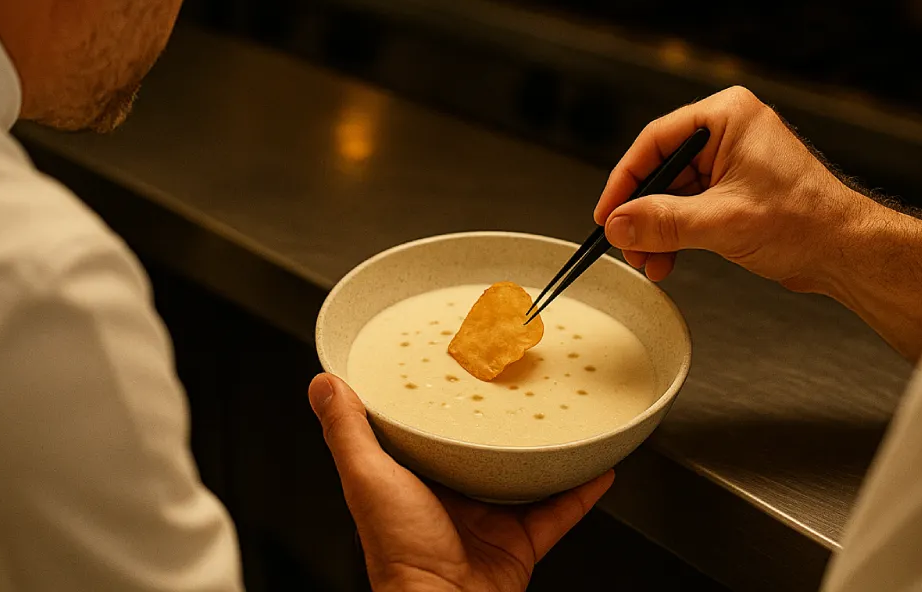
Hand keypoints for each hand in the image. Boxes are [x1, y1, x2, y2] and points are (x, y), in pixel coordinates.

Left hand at [308, 374, 612, 591]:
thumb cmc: (399, 555)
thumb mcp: (367, 480)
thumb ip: (348, 433)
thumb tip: (322, 384)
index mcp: (412, 481)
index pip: (426, 432)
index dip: (438, 400)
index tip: (454, 366)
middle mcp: (451, 498)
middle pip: (480, 450)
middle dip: (499, 420)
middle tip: (517, 381)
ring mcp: (488, 521)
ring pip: (523, 476)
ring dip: (543, 450)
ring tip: (562, 413)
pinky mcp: (521, 543)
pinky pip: (560, 512)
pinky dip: (581, 492)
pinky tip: (599, 468)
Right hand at [594, 86, 921, 361]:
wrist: (847, 253)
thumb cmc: (807, 222)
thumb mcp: (721, 222)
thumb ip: (663, 221)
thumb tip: (619, 223)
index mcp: (728, 117)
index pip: (655, 141)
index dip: (625, 180)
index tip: (607, 213)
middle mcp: (728, 132)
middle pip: (661, 169)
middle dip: (642, 213)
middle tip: (627, 243)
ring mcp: (732, 161)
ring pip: (673, 193)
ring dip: (657, 229)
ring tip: (649, 260)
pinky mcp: (736, 189)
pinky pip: (690, 206)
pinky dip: (676, 233)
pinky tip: (667, 258)